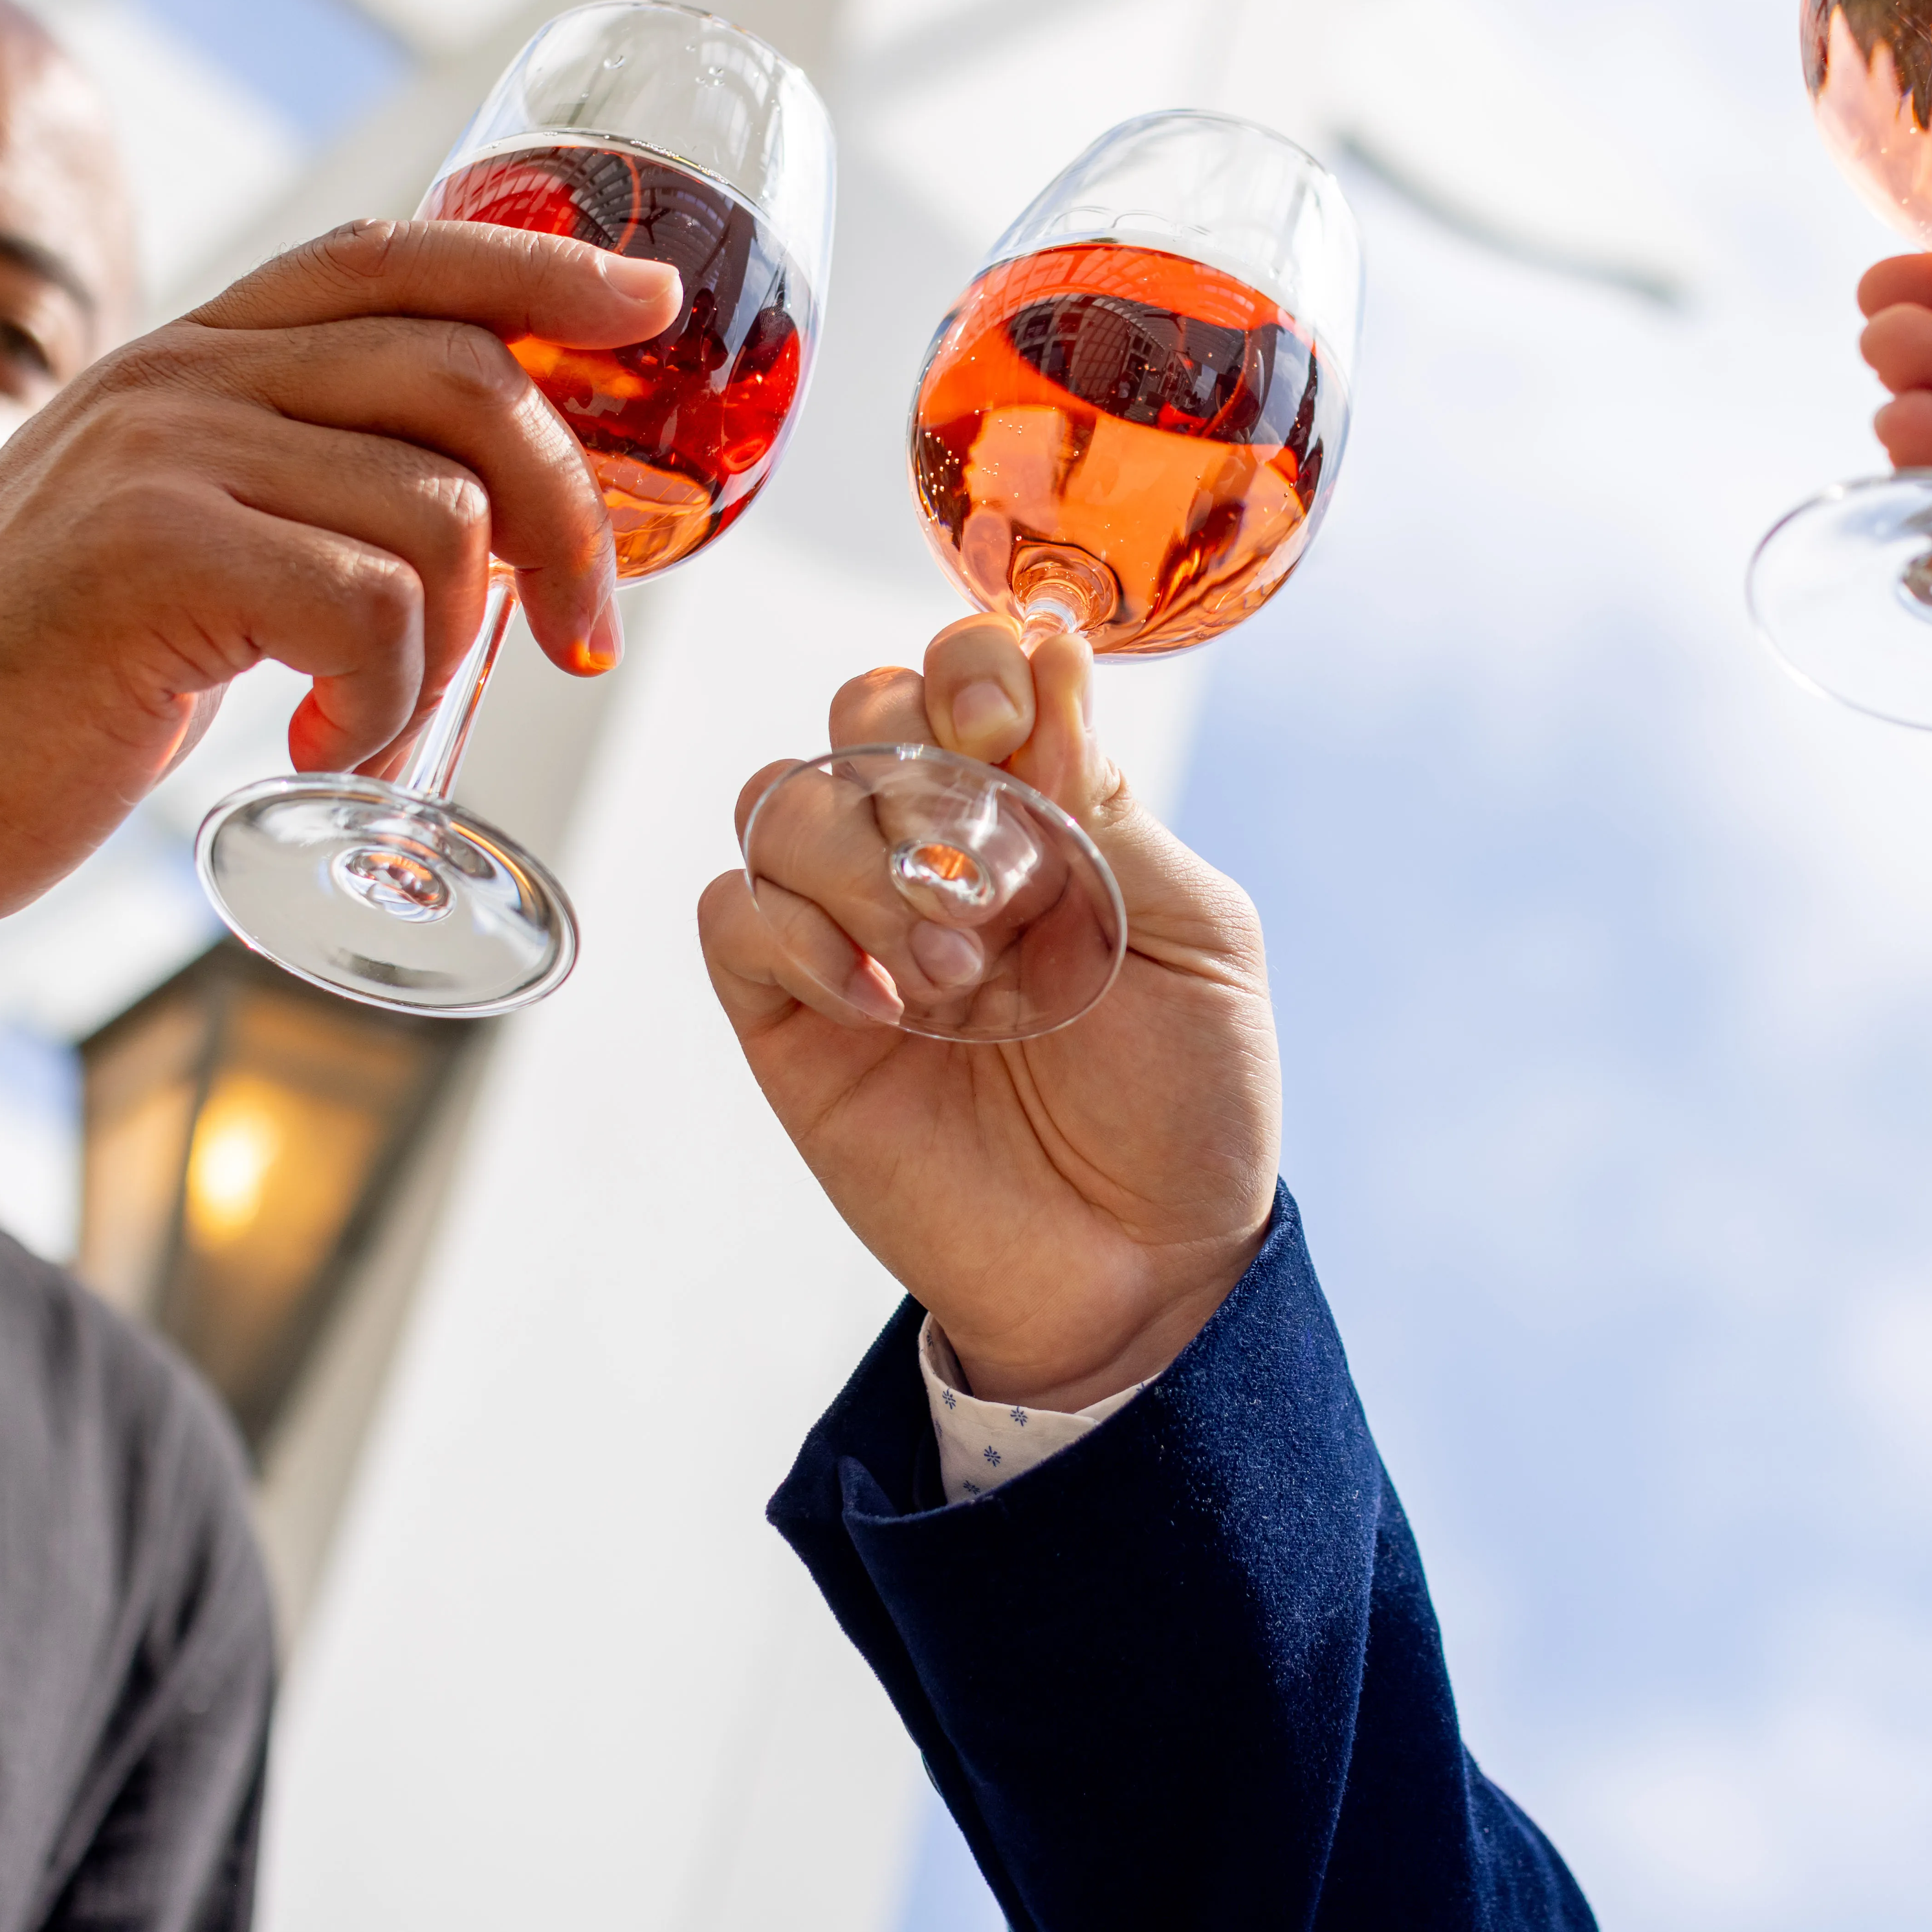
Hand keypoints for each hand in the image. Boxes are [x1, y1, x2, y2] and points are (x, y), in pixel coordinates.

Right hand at [0, 217, 676, 1018]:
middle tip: (579, 640)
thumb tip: (476, 521)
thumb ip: (293, 497)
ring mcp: (162, 455)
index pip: (398, 256)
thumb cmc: (38, 684)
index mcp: (191, 357)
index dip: (542, 266)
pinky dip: (383, 701)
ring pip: (438, 512)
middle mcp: (181, 375)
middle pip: (468, 381)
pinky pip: (371, 607)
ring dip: (455, 647)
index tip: (650, 302)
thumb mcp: (179, 546)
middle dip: (568, 517)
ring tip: (377, 717)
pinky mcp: (152, 554)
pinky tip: (321, 741)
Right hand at [699, 619, 1280, 1409]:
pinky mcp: (791, 1017)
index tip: (1010, 725)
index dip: (975, 662)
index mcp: (1044, 808)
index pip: (971, 668)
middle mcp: (938, 849)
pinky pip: (734, 915)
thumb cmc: (1186, 1101)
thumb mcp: (1197, 940)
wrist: (1142, 1270)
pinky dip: (800, 939)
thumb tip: (1050, 661)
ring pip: (783, 799)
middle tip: (987, 867)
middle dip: (909, 750)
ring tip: (956, 974)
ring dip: (864, 865)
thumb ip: (1112, 808)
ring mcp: (855, 929)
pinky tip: (886, 1011)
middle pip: (859, 708)